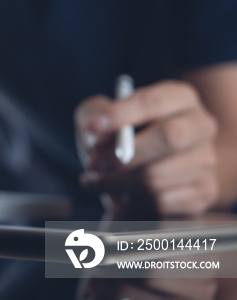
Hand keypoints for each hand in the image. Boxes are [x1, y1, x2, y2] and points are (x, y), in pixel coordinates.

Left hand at [75, 80, 218, 216]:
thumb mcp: (100, 117)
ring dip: (117, 183)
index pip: (153, 102)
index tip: (93, 127)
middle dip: (122, 154)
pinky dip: (134, 201)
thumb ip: (94, 114)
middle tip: (93, 164)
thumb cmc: (118, 138)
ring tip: (100, 181)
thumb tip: (97, 131)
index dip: (120, 114)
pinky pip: (161, 201)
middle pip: (169, 137)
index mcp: (178, 97)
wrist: (140, 173)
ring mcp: (206, 160)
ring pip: (157, 176)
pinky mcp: (204, 192)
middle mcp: (200, 125)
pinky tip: (125, 194)